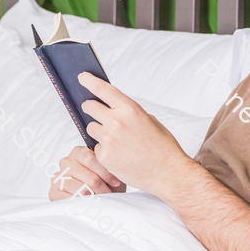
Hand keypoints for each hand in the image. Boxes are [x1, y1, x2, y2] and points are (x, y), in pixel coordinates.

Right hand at [48, 145, 125, 201]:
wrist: (91, 198)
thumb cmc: (102, 182)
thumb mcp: (107, 172)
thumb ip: (107, 168)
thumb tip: (112, 170)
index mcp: (78, 152)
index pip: (91, 159)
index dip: (106, 172)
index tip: (116, 182)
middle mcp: (66, 162)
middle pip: (89, 177)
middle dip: (102, 188)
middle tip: (110, 194)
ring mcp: (58, 177)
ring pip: (82, 189)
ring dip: (95, 197)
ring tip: (102, 200)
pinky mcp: (53, 192)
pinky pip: (71, 200)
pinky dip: (83, 204)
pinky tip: (89, 204)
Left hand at [78, 72, 198, 199]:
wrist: (167, 173)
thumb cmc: (163, 147)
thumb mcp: (150, 120)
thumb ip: (129, 113)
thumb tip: (114, 109)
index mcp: (130, 109)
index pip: (103, 89)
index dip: (90, 81)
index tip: (82, 77)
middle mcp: (117, 122)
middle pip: (90, 107)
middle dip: (90, 107)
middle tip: (91, 109)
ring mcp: (108, 140)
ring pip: (91, 128)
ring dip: (98, 130)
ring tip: (114, 139)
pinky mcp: (104, 157)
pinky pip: (96, 148)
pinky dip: (104, 150)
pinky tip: (118, 154)